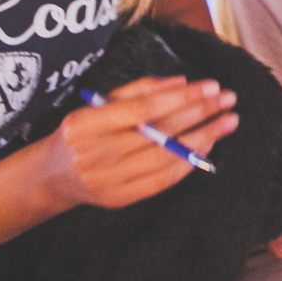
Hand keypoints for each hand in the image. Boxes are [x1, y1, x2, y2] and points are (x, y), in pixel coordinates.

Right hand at [36, 75, 236, 212]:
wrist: (53, 176)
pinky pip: (162, 180)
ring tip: (228, 121)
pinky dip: (189, 162)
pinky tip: (208, 145)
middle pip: (158, 131)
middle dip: (200, 113)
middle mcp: (94, 153)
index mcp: (84, 124)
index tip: (210, 86)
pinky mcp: (119, 199)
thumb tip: (180, 82)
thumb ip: (137, 90)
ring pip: (165, 156)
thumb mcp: (98, 104)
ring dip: (203, 137)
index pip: (142, 109)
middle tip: (228, 99)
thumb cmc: (83, 133)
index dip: (181, 97)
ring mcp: (106, 179)